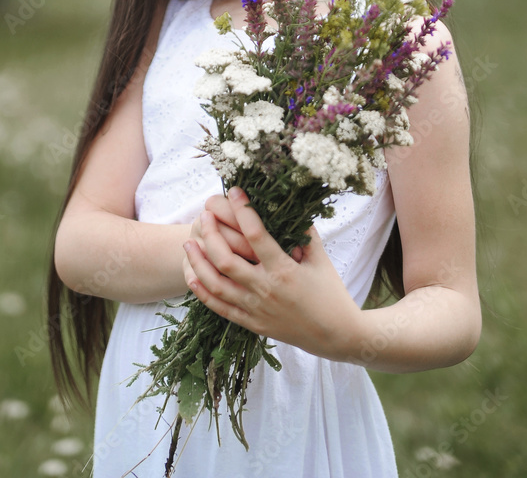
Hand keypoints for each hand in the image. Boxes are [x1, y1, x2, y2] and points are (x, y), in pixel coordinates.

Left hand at [182, 187, 363, 359]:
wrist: (337, 336)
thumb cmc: (331, 293)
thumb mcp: (321, 259)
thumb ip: (305, 233)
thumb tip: (292, 206)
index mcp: (284, 271)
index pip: (256, 235)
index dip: (243, 210)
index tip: (234, 191)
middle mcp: (266, 290)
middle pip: (226, 259)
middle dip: (211, 234)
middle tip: (204, 215)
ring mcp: (256, 310)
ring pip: (216, 284)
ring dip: (199, 262)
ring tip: (189, 243)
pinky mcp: (252, 324)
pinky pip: (220, 308)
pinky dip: (203, 292)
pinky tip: (192, 275)